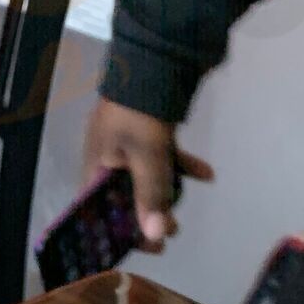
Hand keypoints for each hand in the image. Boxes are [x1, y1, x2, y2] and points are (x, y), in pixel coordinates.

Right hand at [83, 100, 214, 250]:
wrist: (153, 56)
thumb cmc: (139, 111)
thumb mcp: (147, 156)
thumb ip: (152, 196)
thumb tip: (157, 236)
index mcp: (96, 167)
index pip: (100, 212)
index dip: (119, 233)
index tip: (144, 246)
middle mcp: (108, 159)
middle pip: (125, 198)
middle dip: (148, 217)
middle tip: (170, 233)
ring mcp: (129, 144)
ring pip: (146, 180)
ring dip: (166, 196)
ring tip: (182, 216)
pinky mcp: (149, 131)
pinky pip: (163, 157)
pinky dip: (182, 168)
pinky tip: (207, 175)